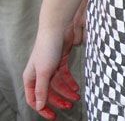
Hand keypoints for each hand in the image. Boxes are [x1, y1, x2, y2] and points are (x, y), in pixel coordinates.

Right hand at [24, 0, 85, 119]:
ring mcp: (50, 68)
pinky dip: (70, 82)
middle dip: (58, 100)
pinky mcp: (60, 61)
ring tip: (77, 98)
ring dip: (67, 92)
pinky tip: (76, 87)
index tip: (53, 116)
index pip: (34, 99)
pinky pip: (64, 76)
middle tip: (70, 107)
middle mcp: (39, 74)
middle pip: (48, 93)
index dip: (43, 108)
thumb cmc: (47, 49)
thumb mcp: (44, 72)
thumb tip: (39, 106)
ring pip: (58, 85)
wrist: (57, 29)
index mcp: (30, 78)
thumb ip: (41, 90)